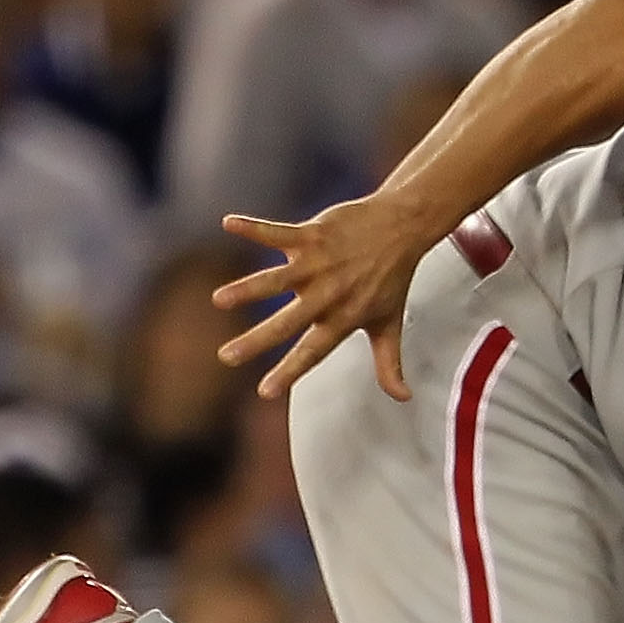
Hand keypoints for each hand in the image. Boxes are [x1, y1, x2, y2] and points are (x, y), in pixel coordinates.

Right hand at [214, 196, 441, 401]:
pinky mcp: (313, 235)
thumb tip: (403, 398)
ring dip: (249, 288)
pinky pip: (279, 232)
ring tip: (219, 300)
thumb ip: (389, 364)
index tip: (264, 392)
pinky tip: (228, 224)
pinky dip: (254, 229)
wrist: (403, 228)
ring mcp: (319, 264)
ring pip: (278, 279)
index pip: (312, 352)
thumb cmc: (392, 279)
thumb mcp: (390, 324)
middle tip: (226, 356)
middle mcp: (328, 295)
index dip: (289, 372)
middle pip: (288, 322)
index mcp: (342, 319)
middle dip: (257, 340)